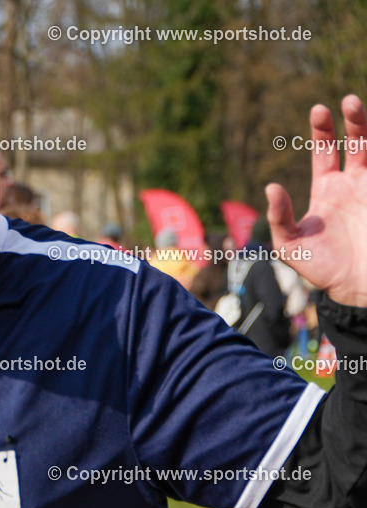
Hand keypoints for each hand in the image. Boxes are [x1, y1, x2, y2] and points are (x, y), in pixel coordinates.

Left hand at [267, 95, 366, 306]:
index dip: (322, 131)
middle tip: (346, 101)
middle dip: (351, 120)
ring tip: (357, 106)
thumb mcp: (289, 245)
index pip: (324, 152)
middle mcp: (352, 184)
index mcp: (327, 189)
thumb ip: (279, 218)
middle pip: (354, 142)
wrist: (355, 286)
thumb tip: (270, 187)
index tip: (320, 109)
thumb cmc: (320, 267)